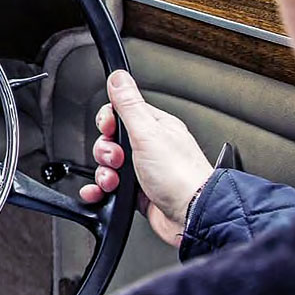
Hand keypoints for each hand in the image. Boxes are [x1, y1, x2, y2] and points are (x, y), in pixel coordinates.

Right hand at [81, 70, 213, 246]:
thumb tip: (119, 76)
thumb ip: (129, 104)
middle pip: (111, 140)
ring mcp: (145, 171)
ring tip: (114, 181)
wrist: (192, 217)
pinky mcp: (139, 194)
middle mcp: (151, 148)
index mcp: (157, 127)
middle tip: (117, 159)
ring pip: (109, 166)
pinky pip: (110, 188)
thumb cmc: (180, 176)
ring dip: (104, 173)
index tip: (109, 130)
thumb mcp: (149, 133)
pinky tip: (101, 192)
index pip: (121, 113)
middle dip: (105, 151)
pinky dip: (101, 190)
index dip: (108, 121)